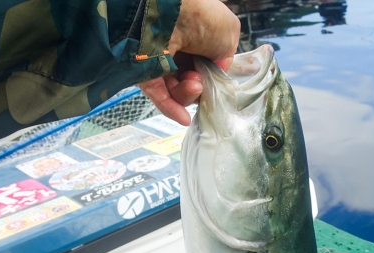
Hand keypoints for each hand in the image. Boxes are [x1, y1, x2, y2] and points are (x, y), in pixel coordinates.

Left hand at [139, 0, 239, 124]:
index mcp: (195, 39)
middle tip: (200, 82)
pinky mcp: (144, 74)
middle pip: (191, 82)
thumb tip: (216, 74)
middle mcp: (177, 50)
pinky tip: (184, 118)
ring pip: (177, 92)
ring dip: (189, 96)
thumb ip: (226, 58)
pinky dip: (172, 109)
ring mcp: (159, 63)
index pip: (204, 68)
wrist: (171, 13)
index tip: (215, 81)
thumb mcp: (229, 34)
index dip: (211, 78)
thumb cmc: (201, 17)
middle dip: (200, 88)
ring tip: (193, 86)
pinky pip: (159, 97)